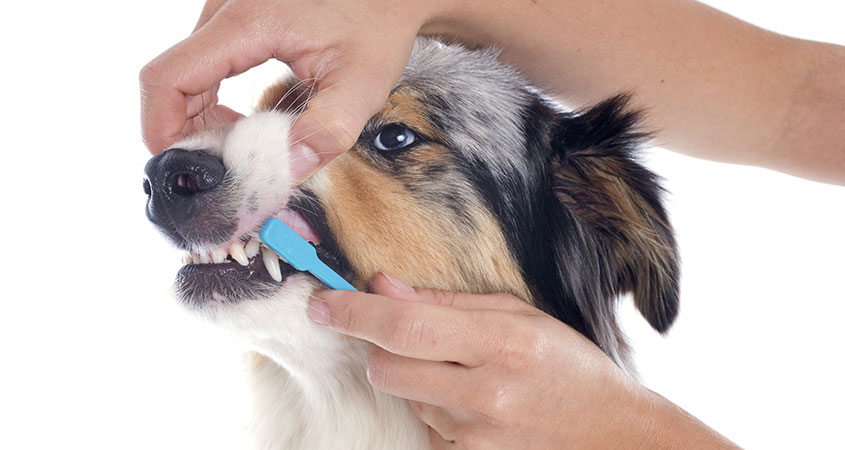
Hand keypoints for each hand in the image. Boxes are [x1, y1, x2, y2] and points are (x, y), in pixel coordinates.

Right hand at [140, 0, 442, 179]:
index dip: (161, 127)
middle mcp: (226, 9)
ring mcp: (226, 9)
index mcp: (248, 23)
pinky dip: (211, 97)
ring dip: (200, 115)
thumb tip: (287, 171)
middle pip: (171, 78)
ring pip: (184, 72)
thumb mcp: (362, 83)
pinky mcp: (233, 16)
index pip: (169, 77)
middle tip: (226, 164)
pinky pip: (202, 62)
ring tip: (243, 143)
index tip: (183, 165)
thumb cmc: (378, 23)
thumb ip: (327, 130)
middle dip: (187, 130)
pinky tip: (243, 118)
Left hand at [309, 274, 735, 448]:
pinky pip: (423, 428)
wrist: (611, 433)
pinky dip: (431, 409)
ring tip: (463, 372)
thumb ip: (445, 302)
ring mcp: (476, 438)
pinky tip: (469, 402)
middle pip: (385, 369)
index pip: (404, 326)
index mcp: (500, 344)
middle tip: (406, 334)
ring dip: (414, 378)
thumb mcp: (517, 315)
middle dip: (379, 347)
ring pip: (403, 398)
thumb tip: (380, 286)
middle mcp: (485, 395)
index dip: (353, 313)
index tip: (320, 304)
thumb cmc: (566, 363)